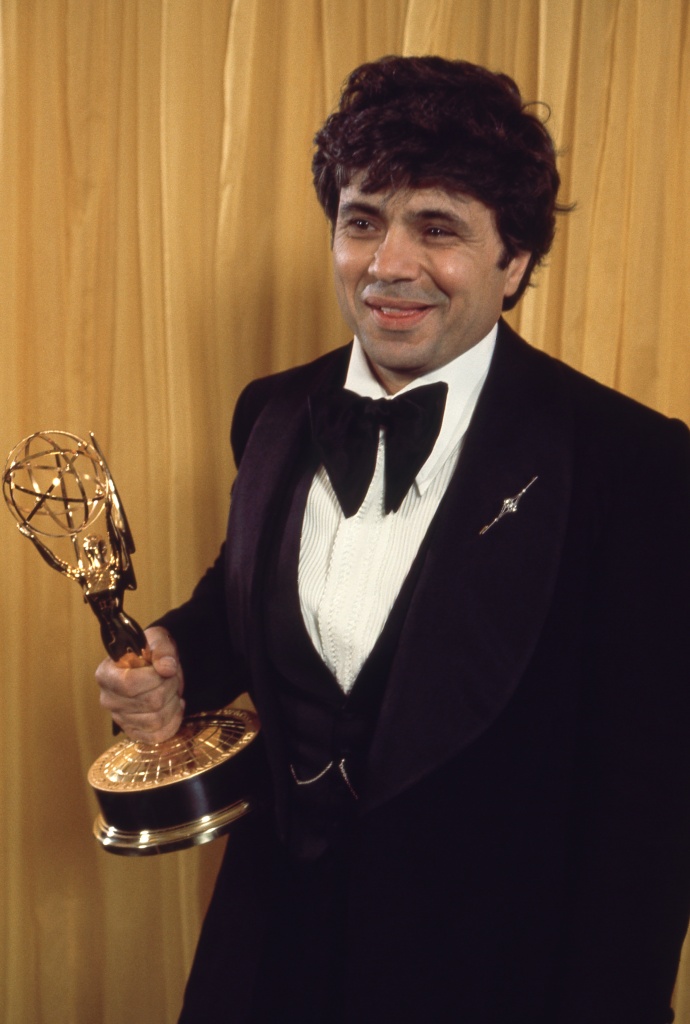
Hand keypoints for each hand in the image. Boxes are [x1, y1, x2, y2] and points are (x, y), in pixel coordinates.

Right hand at [95, 626, 184, 742]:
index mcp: (106, 674)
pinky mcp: (132, 731)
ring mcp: (119, 718)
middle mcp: (108, 699)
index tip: (164, 668)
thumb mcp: (157, 640)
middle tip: (171, 678)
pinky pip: (156, 737)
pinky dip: (172, 723)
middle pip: (150, 703)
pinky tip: (175, 707)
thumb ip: (162, 650)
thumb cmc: (151, 652)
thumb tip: (167, 669)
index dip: (156, 677)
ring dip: (173, 704)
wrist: (152, 666)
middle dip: (170, 688)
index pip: (131, 684)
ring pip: (156, 720)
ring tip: (172, 691)